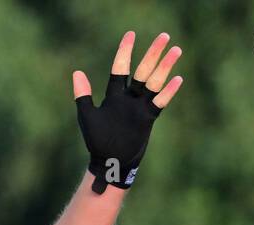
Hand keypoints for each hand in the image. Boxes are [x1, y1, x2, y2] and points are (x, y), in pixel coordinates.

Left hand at [74, 31, 182, 192]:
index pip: (120, 69)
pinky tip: (177, 79)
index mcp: (114, 96)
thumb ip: (83, 95)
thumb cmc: (97, 141)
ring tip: (176, 50)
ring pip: (154, 83)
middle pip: (143, 71)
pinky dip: (167, 92)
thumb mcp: (87, 116)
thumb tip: (77, 72)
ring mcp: (140, 107)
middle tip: (164, 36)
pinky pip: (159, 103)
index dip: (125, 52)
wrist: (109, 162)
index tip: (130, 34)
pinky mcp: (148, 119)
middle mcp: (129, 98)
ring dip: (165, 67)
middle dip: (153, 54)